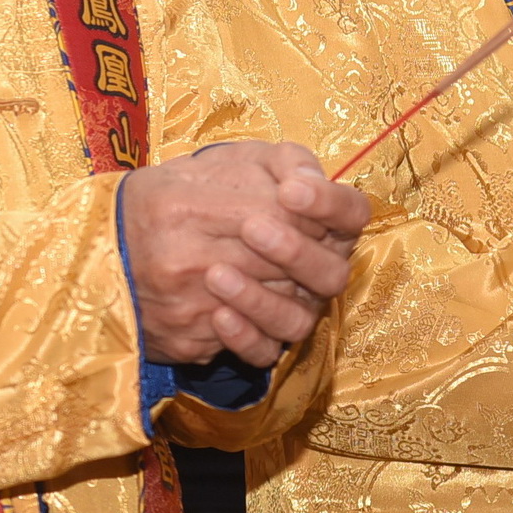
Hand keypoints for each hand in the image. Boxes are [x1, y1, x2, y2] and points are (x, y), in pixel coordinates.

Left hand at [122, 142, 369, 368]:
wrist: (159, 229)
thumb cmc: (216, 187)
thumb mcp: (246, 161)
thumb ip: (284, 162)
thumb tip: (306, 177)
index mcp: (325, 224)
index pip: (352, 214)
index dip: (329, 204)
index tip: (290, 191)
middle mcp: (317, 271)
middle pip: (331, 272)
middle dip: (294, 252)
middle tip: (252, 228)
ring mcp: (293, 308)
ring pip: (298, 319)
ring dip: (260, 299)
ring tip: (216, 273)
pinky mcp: (261, 340)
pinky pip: (264, 352)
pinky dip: (243, 336)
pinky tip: (217, 315)